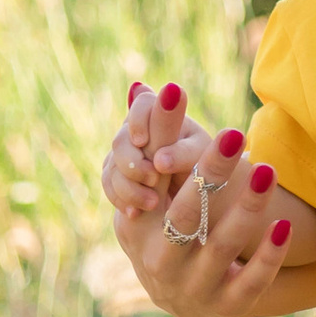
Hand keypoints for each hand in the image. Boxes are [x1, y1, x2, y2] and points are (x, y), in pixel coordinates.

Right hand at [101, 80, 308, 316]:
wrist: (182, 298)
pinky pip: (251, 282)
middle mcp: (161, 261)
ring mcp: (193, 288)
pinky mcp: (227, 307)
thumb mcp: (154, 193)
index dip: (162, 140)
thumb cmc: (166, 229)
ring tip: (268, 170)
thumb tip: (141, 85)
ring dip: (246, 208)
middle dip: (209, 174)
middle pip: (186, 213)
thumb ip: (153, 141)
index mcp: (140, 226)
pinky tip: (284, 226)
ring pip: (221, 246)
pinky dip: (267, 255)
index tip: (177, 97)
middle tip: (232, 134)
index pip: (150, 180)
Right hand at [102, 76, 199, 228]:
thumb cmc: (206, 168)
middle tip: (153, 179)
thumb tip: (160, 161)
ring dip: (129, 186)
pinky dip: (121, 199)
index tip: (143, 141)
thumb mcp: (199, 158)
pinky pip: (109, 184)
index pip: (142, 104)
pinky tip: (135, 212)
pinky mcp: (119, 175)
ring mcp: (127, 152)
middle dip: (133, 162)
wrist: (199, 196)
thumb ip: (182, 152)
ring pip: (112, 164)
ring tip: (153, 204)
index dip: (137, 120)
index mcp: (163, 115)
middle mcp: (141, 130)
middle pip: (121, 139)